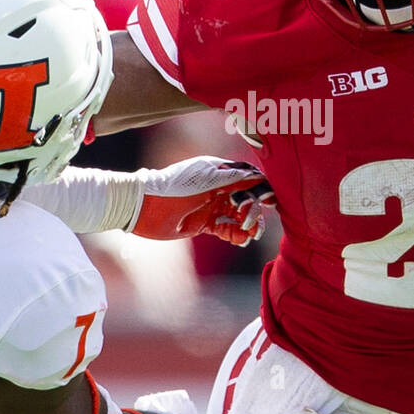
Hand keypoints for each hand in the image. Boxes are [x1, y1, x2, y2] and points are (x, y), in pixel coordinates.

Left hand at [128, 157, 274, 244]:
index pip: (249, 178)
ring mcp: (212, 207)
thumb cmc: (173, 188)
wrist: (143, 208)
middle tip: (252, 222)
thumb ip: (233, 179)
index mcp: (219, 172)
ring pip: (239, 216)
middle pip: (247, 199)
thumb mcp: (206, 181)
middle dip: (255, 210)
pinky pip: (227, 230)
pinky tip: (241, 240)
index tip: (270, 200)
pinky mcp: (205, 224)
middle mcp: (218, 189)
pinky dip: (236, 235)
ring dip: (248, 225)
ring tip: (250, 234)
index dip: (262, 188)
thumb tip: (258, 177)